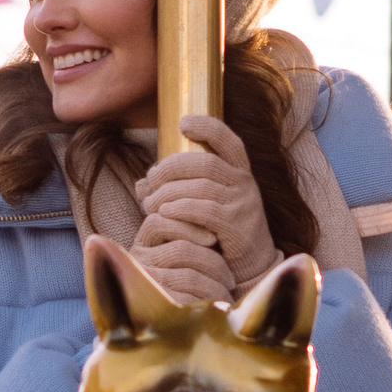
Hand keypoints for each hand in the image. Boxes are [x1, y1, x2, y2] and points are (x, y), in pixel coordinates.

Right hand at [125, 225, 235, 309]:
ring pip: (189, 276)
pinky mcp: (157, 308)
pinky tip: (220, 300)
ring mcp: (146, 287)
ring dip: (216, 281)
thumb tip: (205, 224)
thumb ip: (188, 232)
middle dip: (213, 261)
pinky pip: (190, 298)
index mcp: (142, 244)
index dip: (188, 226)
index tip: (212, 238)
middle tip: (230, 275)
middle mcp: (137, 264)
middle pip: (180, 250)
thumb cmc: (190, 278)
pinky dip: (211, 297)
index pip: (157, 223)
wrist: (181, 325)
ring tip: (228, 286)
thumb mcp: (185, 251)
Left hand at [137, 115, 276, 292]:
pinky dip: (179, 209)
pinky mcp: (237, 227)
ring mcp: (243, 204)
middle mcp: (244, 184)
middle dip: (169, 168)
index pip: (229, 140)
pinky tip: (164, 213)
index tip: (183, 123)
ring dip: (167, 192)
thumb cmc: (220, 231)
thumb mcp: (206, 205)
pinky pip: (203, 211)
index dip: (208, 127)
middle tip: (150, 180)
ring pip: (200, 186)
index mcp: (239, 172)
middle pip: (204, 162)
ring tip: (149, 204)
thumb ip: (176, 191)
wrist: (251, 267)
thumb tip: (140, 183)